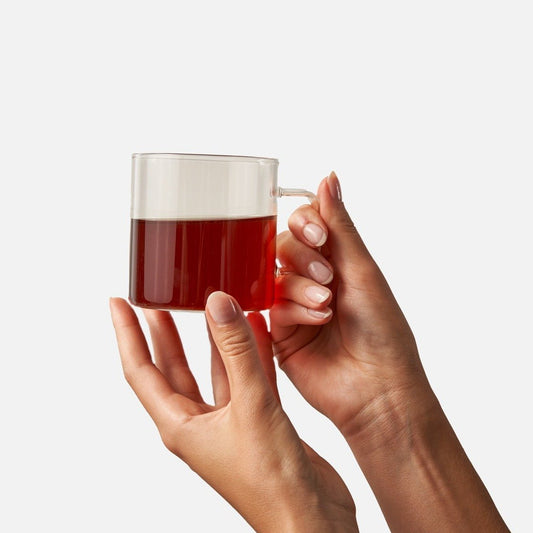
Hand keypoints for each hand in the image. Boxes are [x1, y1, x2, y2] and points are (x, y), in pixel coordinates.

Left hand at [110, 292, 357, 532]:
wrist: (311, 519)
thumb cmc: (272, 482)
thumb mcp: (251, 405)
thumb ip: (236, 351)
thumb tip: (218, 304)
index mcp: (181, 425)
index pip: (141, 370)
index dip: (128, 333)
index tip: (119, 303)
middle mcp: (199, 423)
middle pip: (172, 368)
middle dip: (162, 332)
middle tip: (158, 300)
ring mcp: (228, 422)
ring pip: (213, 370)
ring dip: (208, 339)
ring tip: (205, 307)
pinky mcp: (257, 420)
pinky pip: (246, 377)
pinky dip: (249, 353)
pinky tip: (255, 329)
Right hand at [270, 173, 508, 531]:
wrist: (378, 387)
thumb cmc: (382, 330)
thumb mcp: (363, 270)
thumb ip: (339, 226)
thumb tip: (329, 176)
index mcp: (334, 259)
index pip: (303, 224)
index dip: (304, 224)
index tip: (320, 238)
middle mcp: (309, 278)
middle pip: (282, 247)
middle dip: (302, 257)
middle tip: (328, 276)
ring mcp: (291, 304)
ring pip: (275, 276)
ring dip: (300, 286)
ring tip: (327, 304)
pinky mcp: (277, 330)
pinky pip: (271, 306)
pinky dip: (293, 308)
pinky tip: (318, 319)